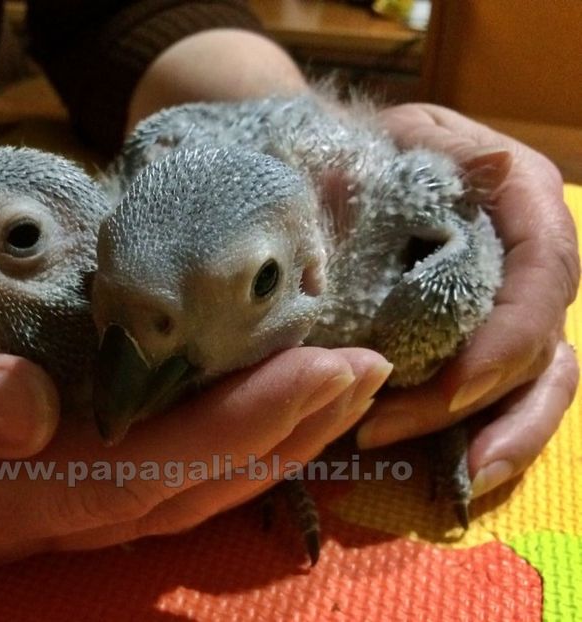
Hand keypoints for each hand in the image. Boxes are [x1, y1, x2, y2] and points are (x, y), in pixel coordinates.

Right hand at [0, 266, 389, 562]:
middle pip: (172, 489)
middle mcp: (13, 513)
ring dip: (264, 436)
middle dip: (276, 432)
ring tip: (340, 385)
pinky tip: (268, 399)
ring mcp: (31, 494)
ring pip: (173, 486)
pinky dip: (217, 431)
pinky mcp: (40, 462)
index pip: (127, 475)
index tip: (317, 372)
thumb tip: (28, 406)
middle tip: (361, 373)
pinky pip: (149, 463)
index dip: (229, 429)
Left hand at [358, 104, 579, 498]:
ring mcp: (514, 302)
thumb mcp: (400, 135)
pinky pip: (507, 391)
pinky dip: (486, 430)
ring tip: (461, 476)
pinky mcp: (486, 335)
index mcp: (520, 199)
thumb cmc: (374, 146)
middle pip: (542, 343)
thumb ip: (433, 153)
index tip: (453, 386)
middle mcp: (533, 257)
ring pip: (542, 379)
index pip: (541, 273)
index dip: (507, 337)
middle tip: (413, 438)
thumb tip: (492, 167)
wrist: (349, 159)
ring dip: (503, 432)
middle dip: (489, 402)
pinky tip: (458, 467)